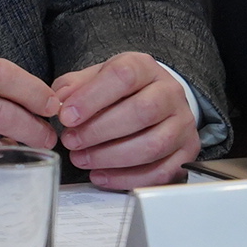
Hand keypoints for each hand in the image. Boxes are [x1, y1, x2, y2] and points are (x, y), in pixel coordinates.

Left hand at [51, 52, 198, 187]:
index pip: (124, 76)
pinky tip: (101, 175)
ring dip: (111, 157)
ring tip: (81, 159)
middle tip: (71, 141)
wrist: (155, 100)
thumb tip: (59, 102)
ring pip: (152, 145)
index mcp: (145, 68)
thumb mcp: (95, 78)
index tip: (66, 116)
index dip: (92, 98)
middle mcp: (170, 93)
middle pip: (142, 112)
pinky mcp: (186, 152)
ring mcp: (182, 124)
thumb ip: (74, 87)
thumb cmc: (120, 92)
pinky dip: (126, 178)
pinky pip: (160, 172)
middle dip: (99, 131)